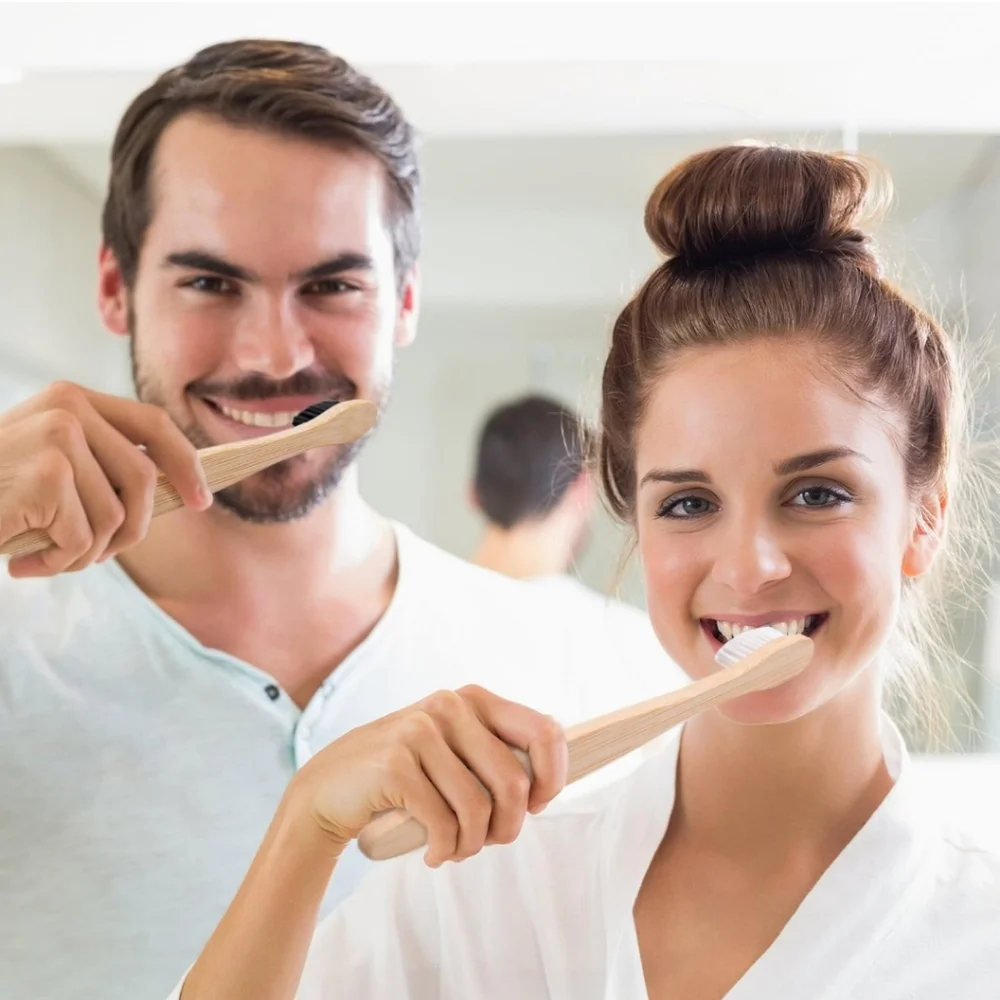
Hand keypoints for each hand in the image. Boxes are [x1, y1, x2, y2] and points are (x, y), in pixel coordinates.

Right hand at [0, 381, 211, 575]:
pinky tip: (24, 562)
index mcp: (71, 399)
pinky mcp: (46, 477)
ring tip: (45, 555)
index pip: (153, 424)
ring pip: (117, 518)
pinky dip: (59, 565)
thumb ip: (98, 466)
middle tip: (97, 555)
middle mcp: (68, 410)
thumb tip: (172, 489)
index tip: (203, 498)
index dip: (186, 462)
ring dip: (87, 554)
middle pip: (145, 479)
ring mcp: (58, 439)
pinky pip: (85, 540)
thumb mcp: (45, 466)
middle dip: (134, 529)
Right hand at [289, 685, 568, 866]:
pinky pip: (443, 822)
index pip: (545, 731)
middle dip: (508, 827)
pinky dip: (444, 849)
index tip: (536, 806)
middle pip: (514, 781)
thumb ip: (496, 757)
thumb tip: (547, 786)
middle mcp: (450, 706)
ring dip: (472, 844)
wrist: (329, 788)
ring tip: (456, 849)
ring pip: (479, 808)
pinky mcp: (395, 763)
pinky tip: (433, 854)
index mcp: (474, 699)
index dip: (553, 777)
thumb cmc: (405, 778)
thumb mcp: (454, 753)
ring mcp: (420, 731)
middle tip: (489, 841)